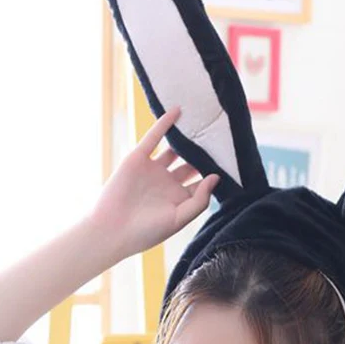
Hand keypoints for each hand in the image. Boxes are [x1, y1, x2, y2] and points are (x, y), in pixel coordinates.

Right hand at [91, 106, 219, 257]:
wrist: (112, 229)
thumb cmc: (146, 231)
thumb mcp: (179, 218)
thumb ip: (200, 200)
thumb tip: (216, 177)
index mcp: (179, 198)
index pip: (202, 182)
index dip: (215, 172)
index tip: (232, 161)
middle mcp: (167, 182)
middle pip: (190, 163)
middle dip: (203, 153)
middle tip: (221, 138)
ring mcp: (152, 170)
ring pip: (173, 149)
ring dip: (186, 138)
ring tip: (203, 122)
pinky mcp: (137, 159)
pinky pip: (153, 138)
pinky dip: (164, 125)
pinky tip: (178, 112)